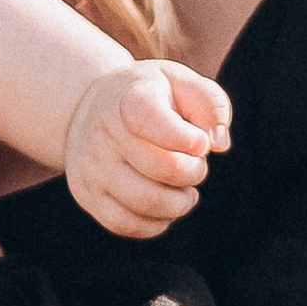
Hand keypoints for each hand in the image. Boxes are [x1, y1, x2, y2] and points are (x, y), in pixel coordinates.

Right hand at [62, 61, 230, 238]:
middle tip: (197, 165)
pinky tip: (165, 204)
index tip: (200, 142)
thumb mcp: (180, 81)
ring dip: (179, 203)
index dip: (183, 138)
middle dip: (194, 172)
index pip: (147, 120)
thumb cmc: (149, 97)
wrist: (89, 109)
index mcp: (127, 99)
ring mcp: (90, 168)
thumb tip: (218, 144)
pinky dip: (157, 222)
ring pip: (146, 203)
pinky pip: (127, 224)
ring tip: (185, 190)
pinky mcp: (88, 196)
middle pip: (161, 169)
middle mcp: (101, 134)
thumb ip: (209, 103)